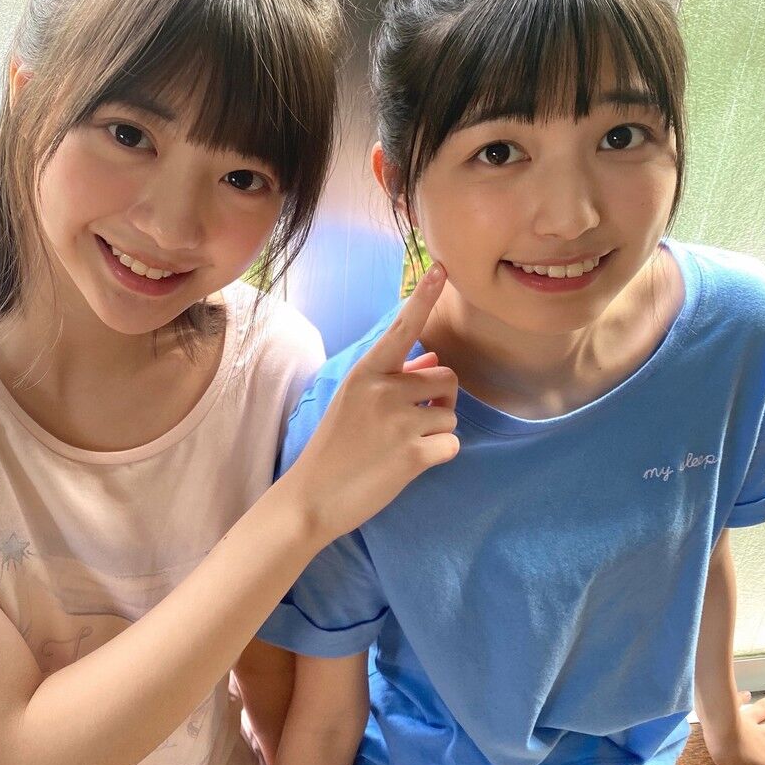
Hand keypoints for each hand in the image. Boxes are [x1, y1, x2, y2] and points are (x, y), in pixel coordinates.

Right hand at [284, 263, 458, 543]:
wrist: (313, 496)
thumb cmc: (334, 447)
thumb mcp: (354, 402)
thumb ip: (394, 376)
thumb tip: (433, 355)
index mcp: (366, 372)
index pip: (402, 327)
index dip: (424, 297)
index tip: (442, 268)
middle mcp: (384, 390)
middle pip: (447, 376)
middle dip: (441, 396)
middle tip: (415, 417)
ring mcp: (400, 421)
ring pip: (451, 412)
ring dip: (437, 429)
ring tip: (402, 444)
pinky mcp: (414, 455)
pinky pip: (452, 444)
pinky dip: (439, 455)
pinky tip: (411, 464)